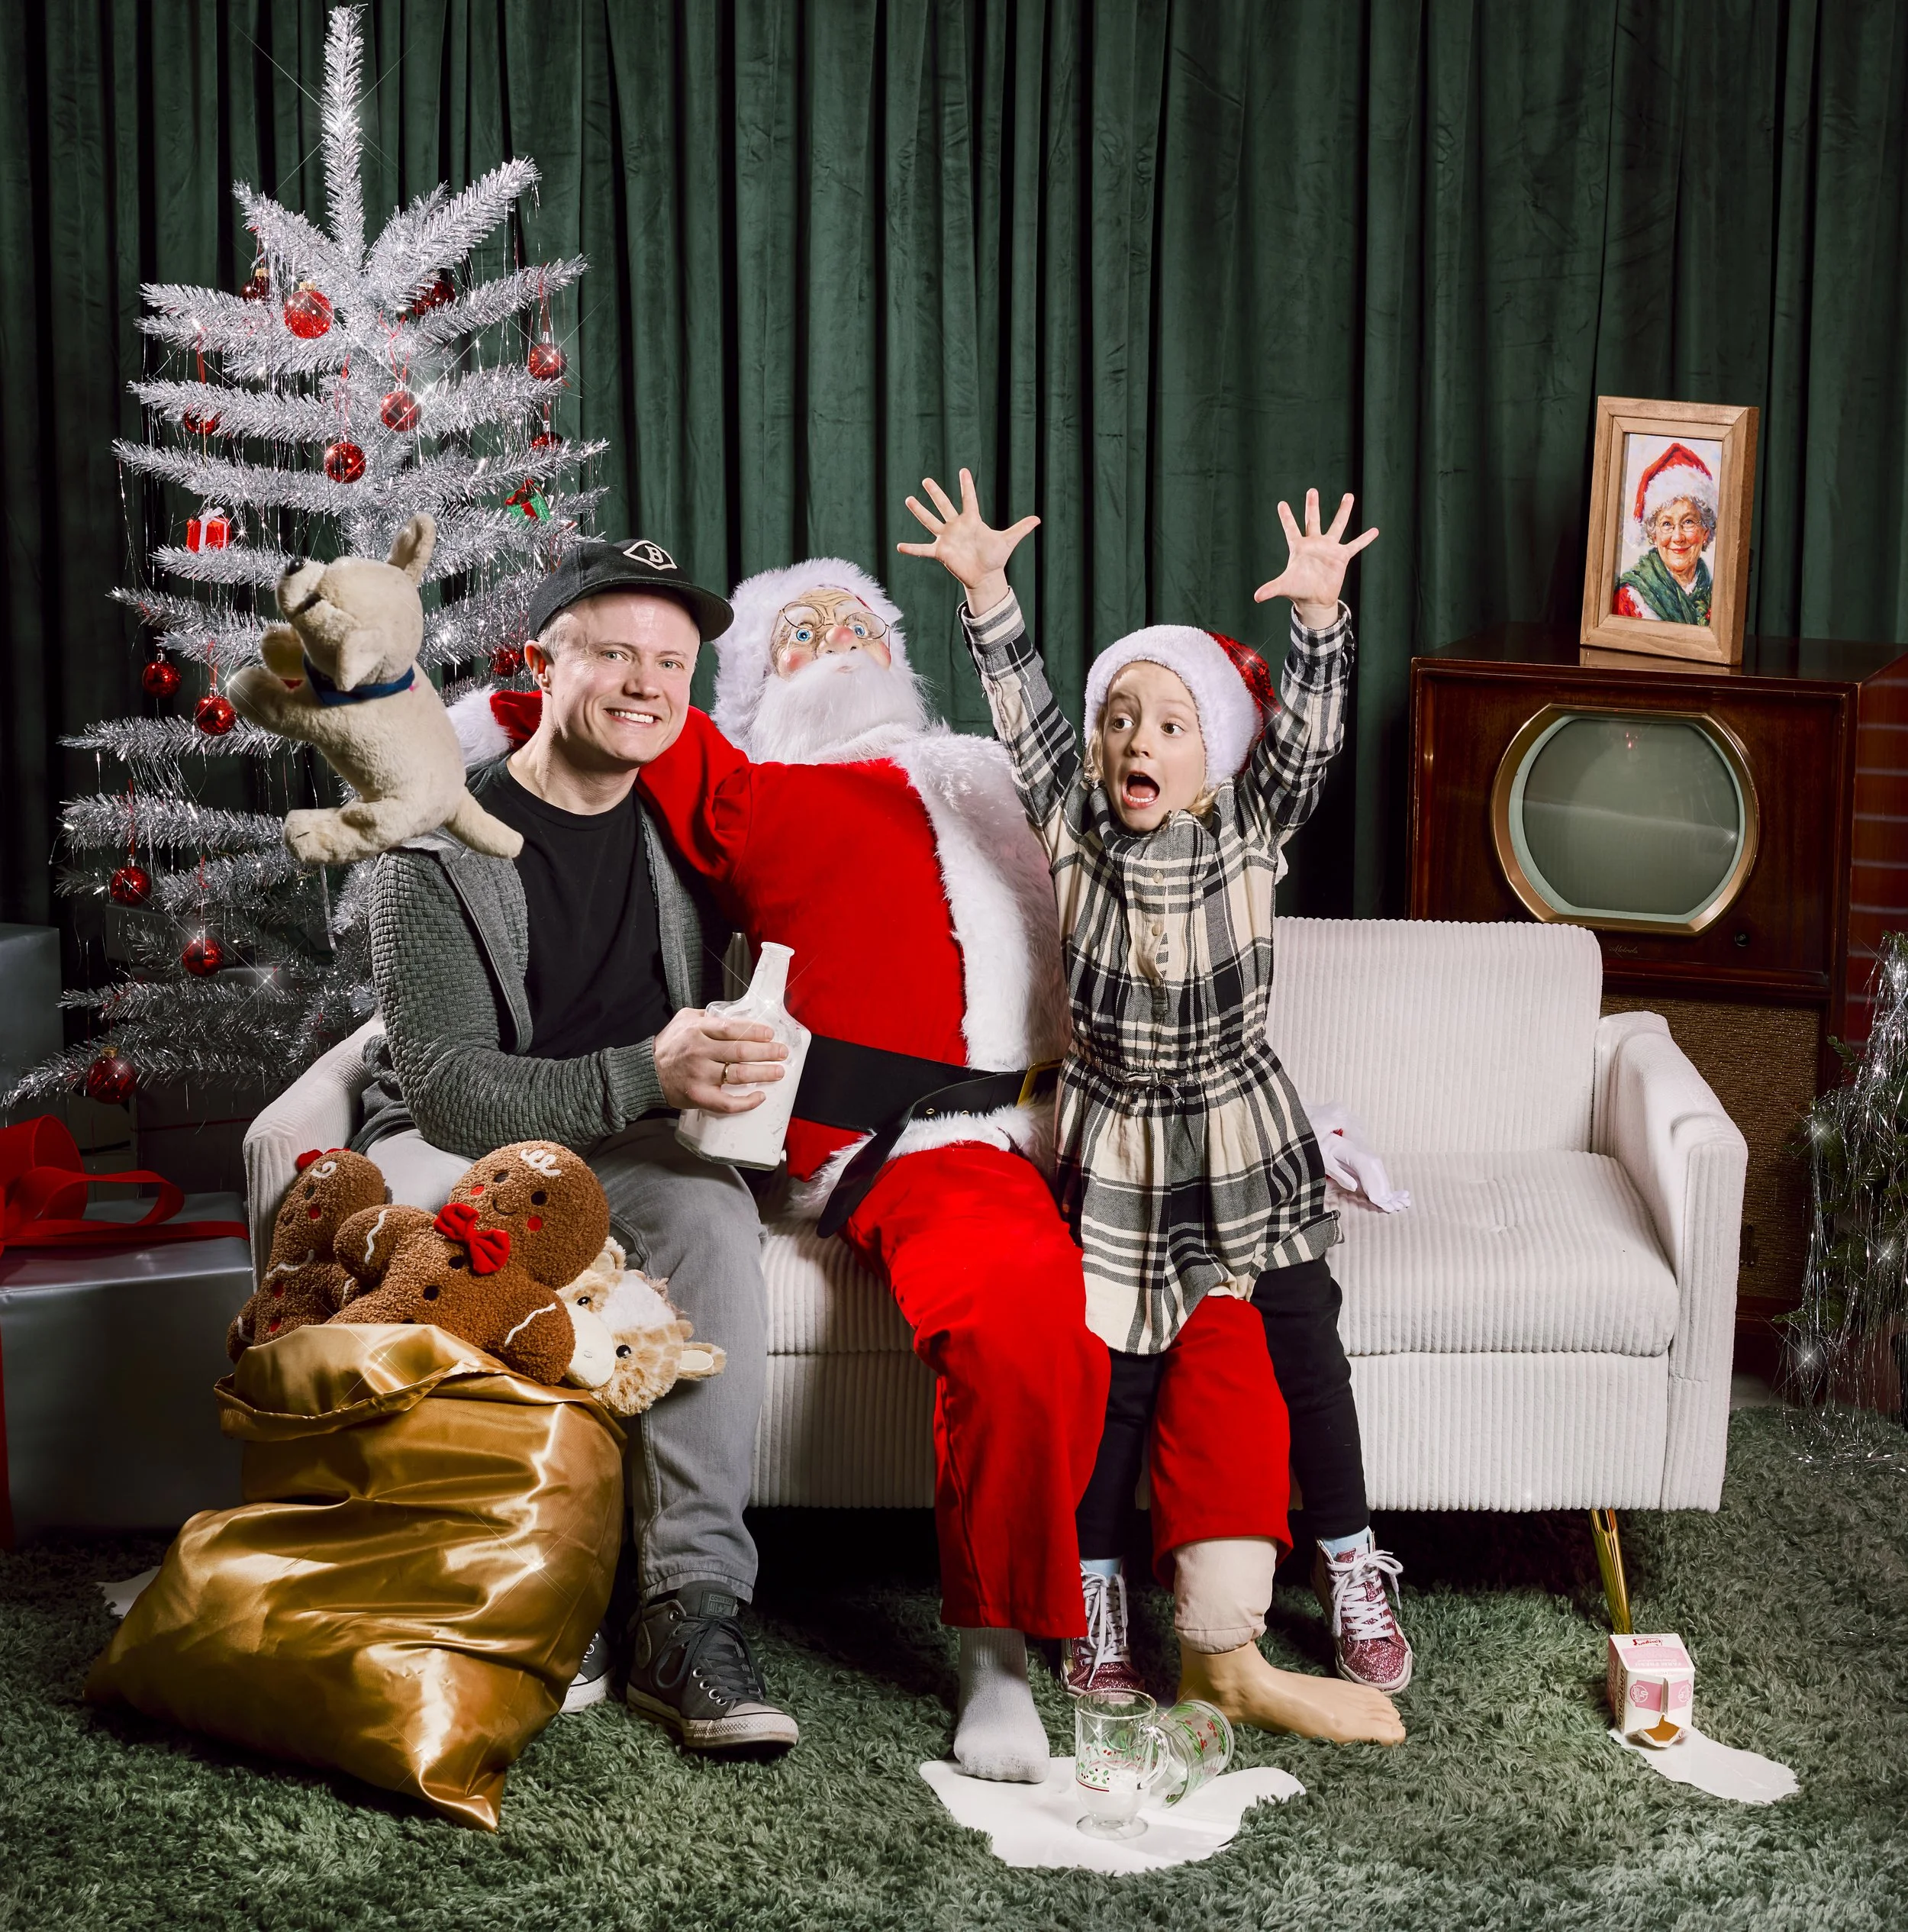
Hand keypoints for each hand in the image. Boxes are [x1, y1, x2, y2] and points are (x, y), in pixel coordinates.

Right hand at [653, 1008, 787, 1113]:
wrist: (647, 1073)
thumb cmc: (669, 1046)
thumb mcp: (683, 1020)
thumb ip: (707, 1016)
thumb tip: (732, 1015)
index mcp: (697, 1031)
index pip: (731, 1029)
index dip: (754, 1031)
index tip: (770, 1034)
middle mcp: (700, 1052)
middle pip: (740, 1051)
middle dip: (766, 1052)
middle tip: (782, 1052)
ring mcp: (700, 1075)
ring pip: (738, 1075)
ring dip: (763, 1073)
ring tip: (778, 1071)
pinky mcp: (699, 1096)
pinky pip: (727, 1102)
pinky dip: (746, 1101)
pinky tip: (759, 1096)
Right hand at [896, 467, 1038, 617]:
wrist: (985, 575)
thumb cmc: (995, 557)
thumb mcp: (1008, 541)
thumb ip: (1021, 529)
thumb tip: (1039, 519)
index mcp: (972, 520)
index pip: (969, 499)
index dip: (967, 486)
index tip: (963, 470)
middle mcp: (957, 526)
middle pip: (944, 505)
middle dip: (936, 493)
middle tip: (926, 480)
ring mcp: (947, 538)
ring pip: (931, 521)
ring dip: (920, 512)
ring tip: (908, 499)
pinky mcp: (941, 552)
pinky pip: (923, 549)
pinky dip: (912, 549)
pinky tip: (900, 546)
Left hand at [1254, 489, 1377, 628]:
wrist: (1315, 600)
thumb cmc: (1298, 591)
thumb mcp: (1284, 586)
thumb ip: (1270, 588)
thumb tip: (1256, 597)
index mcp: (1299, 548)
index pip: (1291, 529)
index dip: (1287, 517)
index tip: (1281, 503)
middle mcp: (1314, 544)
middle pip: (1313, 520)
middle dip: (1312, 506)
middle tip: (1312, 490)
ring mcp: (1329, 548)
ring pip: (1337, 525)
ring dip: (1343, 511)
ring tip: (1349, 495)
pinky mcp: (1341, 557)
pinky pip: (1355, 545)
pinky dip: (1365, 539)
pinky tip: (1375, 531)